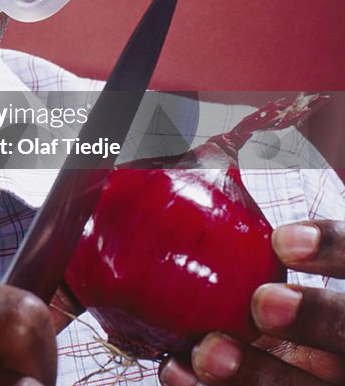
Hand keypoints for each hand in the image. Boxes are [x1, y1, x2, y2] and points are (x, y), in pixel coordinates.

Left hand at [160, 220, 344, 384]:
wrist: (286, 354)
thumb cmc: (278, 291)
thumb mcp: (298, 258)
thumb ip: (288, 231)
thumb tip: (251, 145)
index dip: (337, 251)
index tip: (283, 241)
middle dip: (316, 318)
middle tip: (262, 303)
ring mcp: (327, 380)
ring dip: (259, 374)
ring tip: (207, 352)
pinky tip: (177, 370)